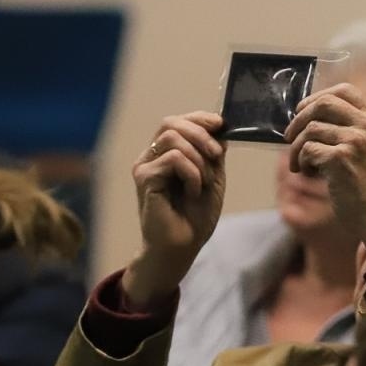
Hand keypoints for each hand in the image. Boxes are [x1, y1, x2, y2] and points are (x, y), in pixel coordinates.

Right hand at [122, 112, 226, 307]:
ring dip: (198, 157)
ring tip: (203, 181)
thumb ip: (213, 153)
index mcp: (166, 154)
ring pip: (172, 137)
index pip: (177, 122)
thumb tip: (220, 128)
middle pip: (171, 123)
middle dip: (200, 133)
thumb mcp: (212, 177)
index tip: (221, 125)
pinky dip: (192, 172)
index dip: (199, 118)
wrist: (183, 247)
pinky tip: (193, 191)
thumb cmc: (195, 217)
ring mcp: (145, 166)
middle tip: (217, 155)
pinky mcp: (144, 178)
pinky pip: (174, 158)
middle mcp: (151, 156)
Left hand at [283, 84, 365, 262]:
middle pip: (323, 103)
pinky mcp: (341, 159)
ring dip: (297, 147)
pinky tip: (308, 172)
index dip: (317, 97)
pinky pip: (307, 149)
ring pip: (310, 128)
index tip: (303, 111)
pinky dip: (301, 161)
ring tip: (301, 164)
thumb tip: (311, 115)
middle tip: (290, 136)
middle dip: (300, 118)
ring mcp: (356, 140)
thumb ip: (353, 129)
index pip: (344, 90)